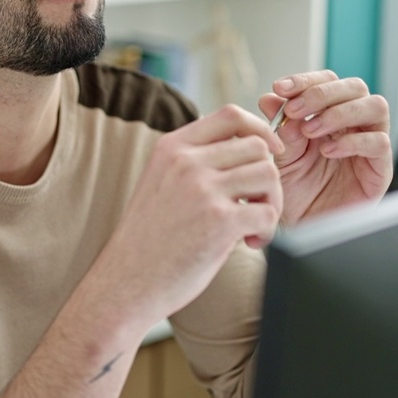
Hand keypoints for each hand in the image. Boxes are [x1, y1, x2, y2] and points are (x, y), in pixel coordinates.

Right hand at [91, 105, 283, 328]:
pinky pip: (267, 212)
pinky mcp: (219, 221)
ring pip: (268, 175)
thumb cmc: (148, 239)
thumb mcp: (161, 182)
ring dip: (272, 201)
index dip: (261, 130)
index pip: (231, 115)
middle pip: (257, 146)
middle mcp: (186, 161)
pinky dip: (268, 230)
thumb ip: (193, 162)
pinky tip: (250, 242)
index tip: (271, 153)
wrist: (125, 282)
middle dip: (268, 175)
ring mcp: (202, 189)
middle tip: (256, 203)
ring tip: (253, 225)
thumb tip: (243, 149)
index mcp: (171, 147)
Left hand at [260, 70, 391, 224]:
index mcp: (330, 114)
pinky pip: (379, 143)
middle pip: (355, 86)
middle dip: (322, 93)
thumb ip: (278, 128)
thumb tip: (269, 98)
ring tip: (311, 130)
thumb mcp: (280, 156)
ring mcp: (370, 144)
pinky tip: (328, 152)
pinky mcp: (380, 168)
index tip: (280, 88)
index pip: (327, 81)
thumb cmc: (294, 192)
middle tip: (295, 109)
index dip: (306, 80)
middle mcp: (354, 124)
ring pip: (375, 106)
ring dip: (340, 112)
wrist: (303, 229)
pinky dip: (352, 142)